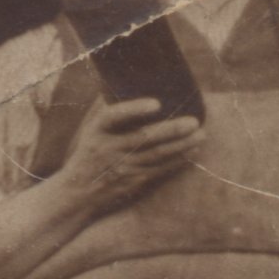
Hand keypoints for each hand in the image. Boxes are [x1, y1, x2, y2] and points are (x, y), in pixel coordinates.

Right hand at [52, 97, 204, 215]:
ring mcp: (122, 168)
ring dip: (181, 145)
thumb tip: (130, 84)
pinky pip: (159, 170)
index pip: (114, 116)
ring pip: (156, 155)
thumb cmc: (90, 154)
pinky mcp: (133, 183)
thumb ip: (111, 112)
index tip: (156, 104)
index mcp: (98, 131)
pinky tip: (192, 152)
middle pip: (143, 138)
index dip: (134, 109)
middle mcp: (109, 149)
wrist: (78, 194)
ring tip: (201, 135)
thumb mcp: (92, 132)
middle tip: (194, 121)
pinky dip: (177, 161)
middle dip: (171, 130)